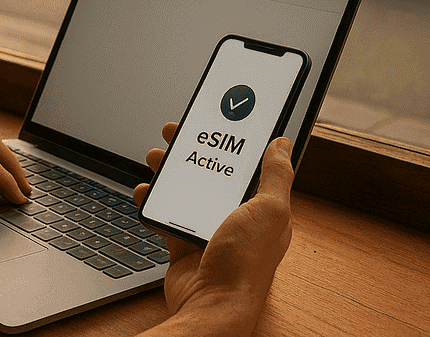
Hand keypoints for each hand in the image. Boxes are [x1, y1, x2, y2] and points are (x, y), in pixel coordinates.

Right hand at [132, 123, 293, 325]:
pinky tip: (146, 193)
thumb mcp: (269, 211)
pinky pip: (167, 215)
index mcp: (263, 208)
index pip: (248, 165)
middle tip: (175, 134)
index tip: (216, 122)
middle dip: (193, 151)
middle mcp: (237, 218)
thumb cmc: (244, 265)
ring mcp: (209, 232)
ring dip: (170, 172)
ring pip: (187, 190)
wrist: (211, 307)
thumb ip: (276, 176)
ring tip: (156, 158)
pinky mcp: (184, 245)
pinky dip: (153, 202)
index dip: (232, 141)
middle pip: (213, 173)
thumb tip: (282, 144)